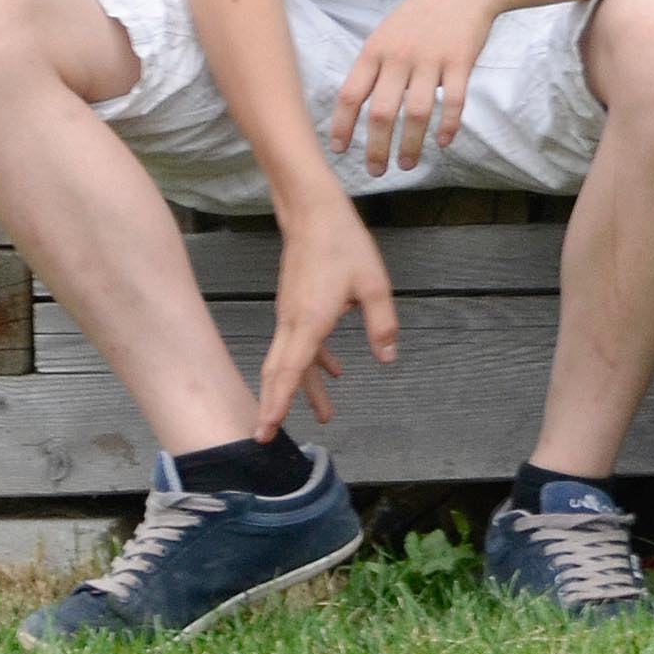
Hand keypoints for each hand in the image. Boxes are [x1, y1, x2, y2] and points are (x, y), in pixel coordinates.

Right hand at [255, 201, 397, 434]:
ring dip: (303, 387)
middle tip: (267, 438)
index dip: (278, 403)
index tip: (264, 430)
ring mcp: (291, 315)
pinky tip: (335, 371)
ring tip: (324, 412)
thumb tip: (388, 359)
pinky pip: (300, 343)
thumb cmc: (344, 245)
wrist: (315, 215)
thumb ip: (382, 324)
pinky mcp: (296, 306)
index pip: (291, 372)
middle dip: (276, 406)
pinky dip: (314, 361)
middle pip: (281, 373)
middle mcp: (293, 323)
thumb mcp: (375, 285)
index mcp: (310, 322)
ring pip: (291, 360)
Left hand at [329, 0, 503, 176]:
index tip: (339, 150)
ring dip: (411, 143)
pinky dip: (449, 124)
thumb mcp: (388, 32)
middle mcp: (399, 57)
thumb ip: (375, 66)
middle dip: (376, 147)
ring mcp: (431, 59)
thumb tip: (359, 104)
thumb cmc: (423, 12)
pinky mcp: (461, 61)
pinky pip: (454, 100)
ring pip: (416, 112)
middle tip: (376, 170)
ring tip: (408, 164)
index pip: (350, 94)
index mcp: (375, 50)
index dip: (342, 125)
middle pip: (381, 112)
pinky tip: (445, 141)